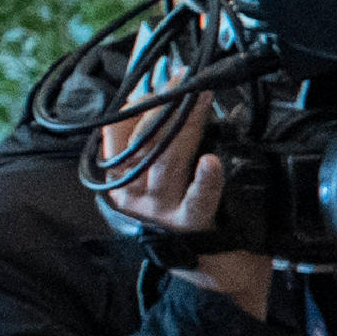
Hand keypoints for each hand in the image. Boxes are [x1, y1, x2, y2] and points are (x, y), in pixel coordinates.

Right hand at [100, 60, 267, 317]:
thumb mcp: (169, 171)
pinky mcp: (189, 228)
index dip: (138, 93)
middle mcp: (131, 194)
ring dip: (185, 126)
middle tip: (185, 74)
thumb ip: (164, 136)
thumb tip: (171, 85)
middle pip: (143, 140)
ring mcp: (158, 213)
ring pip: (166, 162)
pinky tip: (212, 160)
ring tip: (201, 98)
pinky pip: (196, 200)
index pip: (119, 127)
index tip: (158, 64)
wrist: (217, 271)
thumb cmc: (194, 213)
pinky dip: (204, 180)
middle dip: (163, 103)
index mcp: (119, 176)